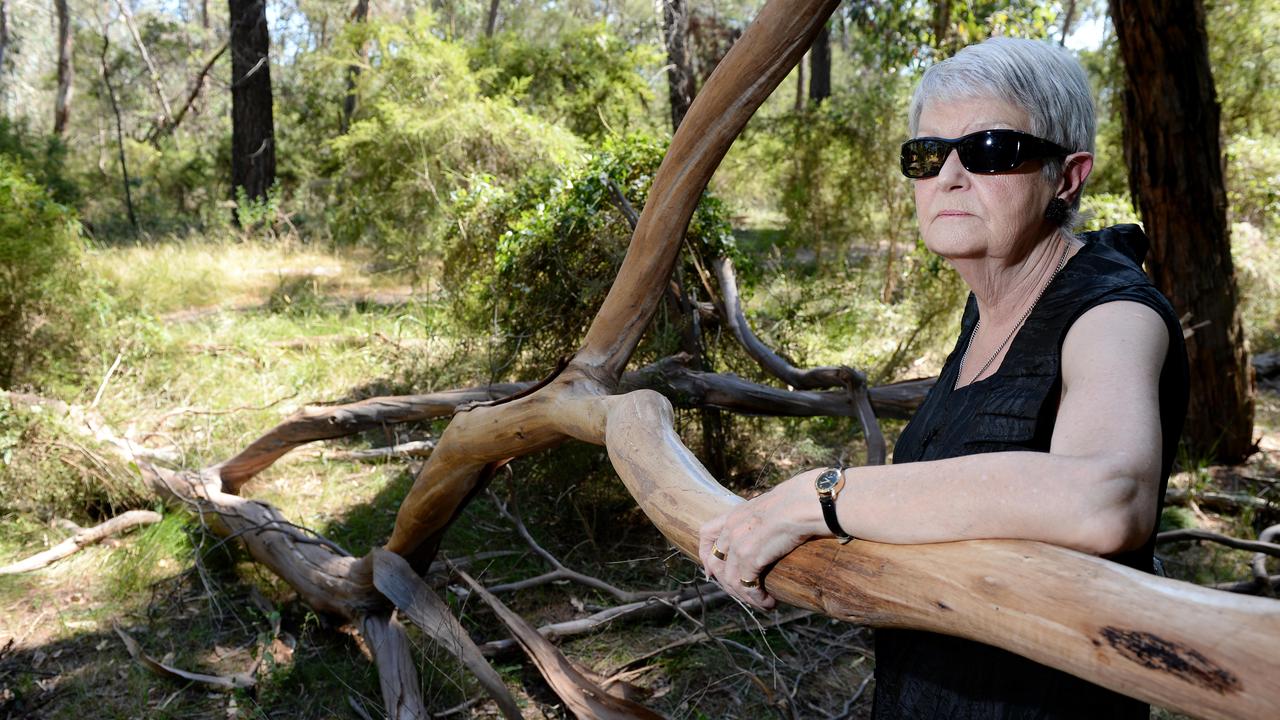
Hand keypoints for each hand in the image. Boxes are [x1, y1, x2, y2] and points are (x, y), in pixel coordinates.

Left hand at [697, 468, 830, 609]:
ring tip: (762, 603)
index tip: (712, 572)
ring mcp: (738, 543)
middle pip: (714, 562)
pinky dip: (757, 599)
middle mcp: (731, 528)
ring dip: (744, 596)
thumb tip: (777, 524)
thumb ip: (766, 516)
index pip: (706, 532)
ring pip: (730, 579)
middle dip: (727, 583)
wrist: (808, 501)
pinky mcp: (751, 558)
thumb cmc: (802, 500)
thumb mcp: (774, 504)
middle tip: (744, 595)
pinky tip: (769, 603)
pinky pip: (747, 585)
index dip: (705, 554)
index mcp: (736, 513)